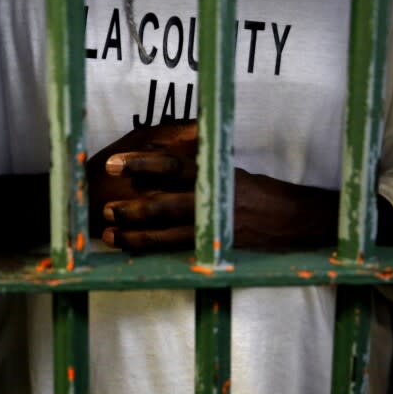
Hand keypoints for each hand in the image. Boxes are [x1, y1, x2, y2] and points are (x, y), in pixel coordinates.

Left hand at [89, 121, 341, 251]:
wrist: (288, 218)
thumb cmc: (251, 188)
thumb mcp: (224, 164)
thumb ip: (193, 156)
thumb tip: (154, 144)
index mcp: (212, 173)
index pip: (172, 165)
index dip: (141, 163)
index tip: (116, 162)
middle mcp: (209, 199)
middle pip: (162, 201)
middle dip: (129, 204)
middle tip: (104, 204)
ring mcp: (210, 226)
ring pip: (164, 231)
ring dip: (133, 232)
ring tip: (109, 231)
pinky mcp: (211, 246)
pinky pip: (174, 249)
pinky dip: (150, 248)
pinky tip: (130, 247)